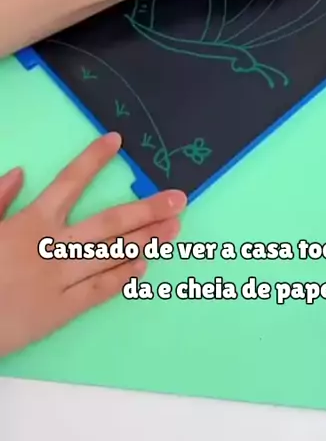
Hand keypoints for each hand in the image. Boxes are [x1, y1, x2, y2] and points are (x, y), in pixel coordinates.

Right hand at [0, 133, 185, 357]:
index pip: (69, 182)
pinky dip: (122, 277)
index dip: (93, 160)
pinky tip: (145, 265)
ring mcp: (61, 280)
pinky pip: (99, 291)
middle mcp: (53, 247)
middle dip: (146, 209)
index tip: (116, 141)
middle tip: (178, 199)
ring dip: (145, 240)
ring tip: (173, 228)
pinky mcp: (61, 311)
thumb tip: (21, 172)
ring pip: (111, 255)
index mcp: (31, 222)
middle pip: (109, 223)